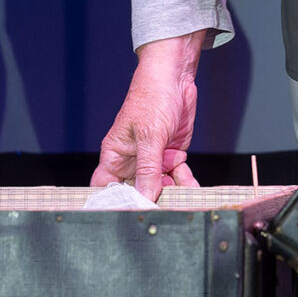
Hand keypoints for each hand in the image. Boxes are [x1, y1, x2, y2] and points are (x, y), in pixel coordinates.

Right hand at [92, 34, 207, 199]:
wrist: (176, 78)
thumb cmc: (152, 97)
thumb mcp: (150, 136)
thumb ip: (147, 169)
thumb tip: (145, 197)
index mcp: (115, 154)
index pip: (105, 186)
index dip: (111, 204)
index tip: (124, 218)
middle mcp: (132, 160)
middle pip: (135, 192)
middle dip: (148, 203)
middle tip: (161, 215)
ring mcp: (153, 159)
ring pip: (159, 187)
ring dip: (171, 195)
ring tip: (182, 203)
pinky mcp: (171, 156)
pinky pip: (177, 178)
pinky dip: (185, 184)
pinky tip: (192, 189)